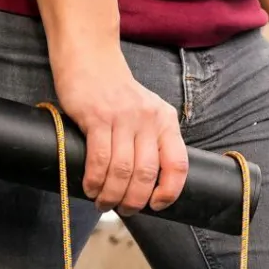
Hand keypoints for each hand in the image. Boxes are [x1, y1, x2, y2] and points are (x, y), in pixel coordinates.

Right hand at [52, 52, 188, 215]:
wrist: (90, 58)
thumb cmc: (116, 95)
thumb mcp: (146, 114)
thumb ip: (152, 142)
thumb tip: (148, 187)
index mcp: (165, 121)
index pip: (177, 165)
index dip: (169, 192)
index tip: (156, 205)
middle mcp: (148, 119)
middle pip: (146, 174)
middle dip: (134, 201)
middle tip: (123, 210)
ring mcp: (123, 118)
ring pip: (122, 171)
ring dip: (112, 195)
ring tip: (103, 203)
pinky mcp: (97, 117)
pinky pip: (100, 160)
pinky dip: (95, 181)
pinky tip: (91, 188)